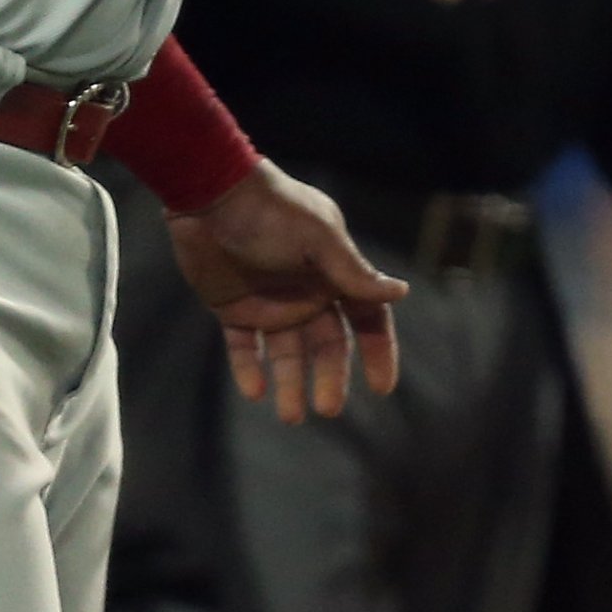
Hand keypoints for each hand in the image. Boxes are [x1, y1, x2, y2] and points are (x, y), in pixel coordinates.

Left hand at [166, 159, 408, 421]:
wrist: (211, 194)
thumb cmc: (272, 211)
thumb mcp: (319, 239)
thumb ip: (354, 271)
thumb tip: (401, 293)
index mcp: (334, 272)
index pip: (367, 316)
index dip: (378, 350)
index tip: (383, 387)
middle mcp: (306, 291)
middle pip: (327, 344)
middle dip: (330, 377)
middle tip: (328, 409)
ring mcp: (269, 301)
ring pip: (286, 353)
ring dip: (291, 383)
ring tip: (291, 416)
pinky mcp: (231, 307)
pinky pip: (243, 347)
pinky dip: (250, 370)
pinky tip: (256, 392)